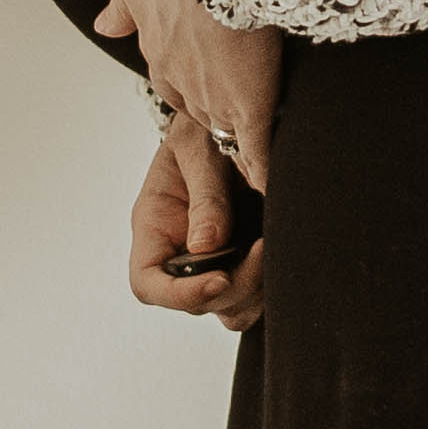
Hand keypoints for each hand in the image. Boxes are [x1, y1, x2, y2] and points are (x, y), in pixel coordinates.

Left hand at [95, 0, 281, 199]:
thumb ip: (122, 3)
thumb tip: (105, 23)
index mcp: (158, 48)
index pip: (174, 81)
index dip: (193, 87)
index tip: (205, 92)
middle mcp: (181, 79)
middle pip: (198, 111)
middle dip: (214, 120)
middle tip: (234, 130)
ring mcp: (214, 96)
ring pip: (225, 133)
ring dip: (238, 149)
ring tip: (254, 170)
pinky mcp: (248, 106)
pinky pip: (255, 150)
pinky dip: (262, 170)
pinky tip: (269, 189)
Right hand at [130, 111, 263, 331]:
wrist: (226, 120)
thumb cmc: (202, 131)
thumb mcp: (199, 150)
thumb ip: (205, 197)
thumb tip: (207, 246)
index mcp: (154, 227)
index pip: (148, 283)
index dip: (180, 294)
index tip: (220, 278)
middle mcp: (177, 254)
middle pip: (195, 302)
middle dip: (233, 285)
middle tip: (262, 247)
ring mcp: (209, 264)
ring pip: (228, 308)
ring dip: (254, 290)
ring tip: (272, 245)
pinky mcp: (239, 264)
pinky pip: (252, 297)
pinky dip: (267, 286)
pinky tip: (280, 251)